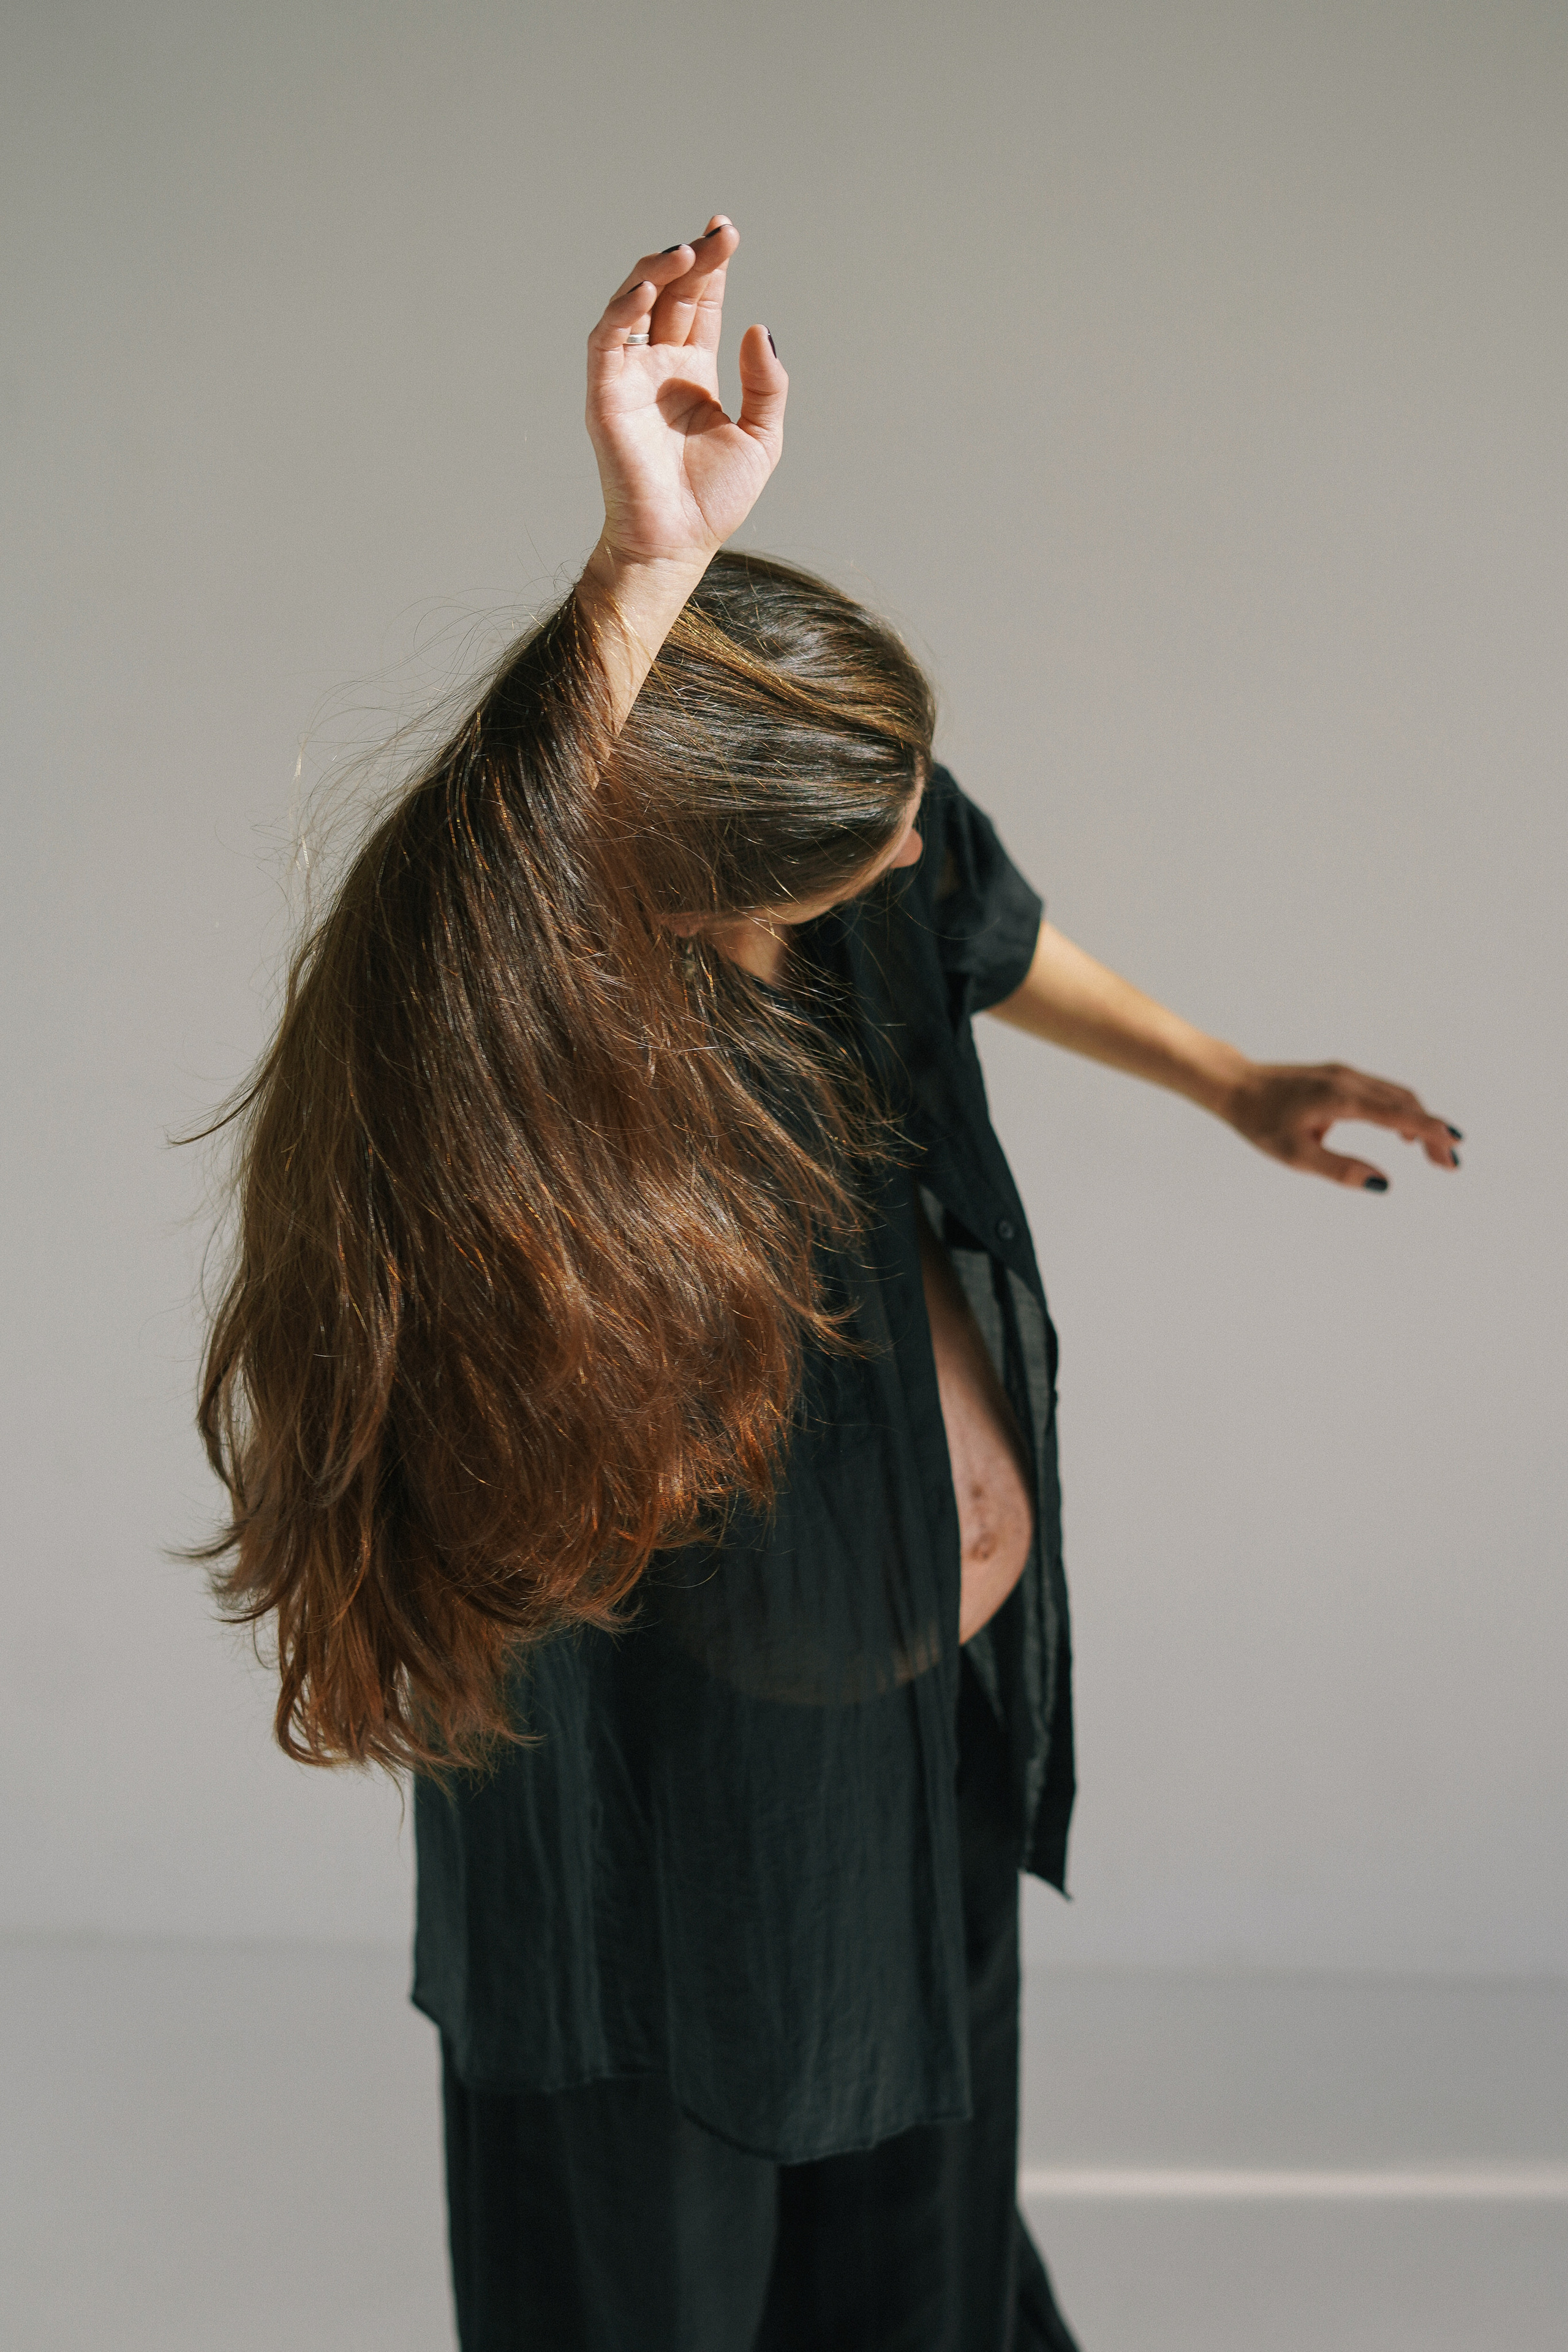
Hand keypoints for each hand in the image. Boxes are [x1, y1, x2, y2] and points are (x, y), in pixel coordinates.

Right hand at [584, 216, 786, 574]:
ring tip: (688, 250)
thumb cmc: (713, 500)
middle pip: (672, 294)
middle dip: (694, 259)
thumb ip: (767, 385)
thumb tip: (760, 329)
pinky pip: (608, 338)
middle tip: (720, 232)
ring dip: (659, 271)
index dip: (712, 267)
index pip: (699, 303)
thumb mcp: (761, 437)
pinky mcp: (605, 393)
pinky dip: (625, 308)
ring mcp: (629, 377)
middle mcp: (658, 367)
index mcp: (692, 372)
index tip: (728, 233)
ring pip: (635, 304)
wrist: (677, 542)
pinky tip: (651, 286)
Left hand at [1224, 1061, 1461, 1189]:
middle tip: (1449, 1165)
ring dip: (1419, 1121)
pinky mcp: (1341, 1075)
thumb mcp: (1295, 1155)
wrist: (1237, 1086)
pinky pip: (1382, 1090)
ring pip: (1396, 1094)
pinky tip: (1403, 1133)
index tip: (1454, 1144)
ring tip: (1433, 1153)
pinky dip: (1401, 1110)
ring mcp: (1346, 1074)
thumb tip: (1382, 1184)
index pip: (1395, 1115)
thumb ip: (1340, 1169)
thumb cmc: (1262, 1123)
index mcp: (1340, 1099)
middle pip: (1405, 1103)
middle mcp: (1349, 1080)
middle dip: (1431, 1132)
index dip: (1428, 1130)